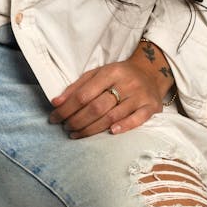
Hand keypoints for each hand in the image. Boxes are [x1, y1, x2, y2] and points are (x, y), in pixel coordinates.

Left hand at [48, 43, 174, 138]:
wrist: (150, 72)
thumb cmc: (119, 75)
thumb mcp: (98, 73)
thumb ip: (78, 86)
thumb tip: (56, 102)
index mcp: (110, 72)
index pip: (84, 93)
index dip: (67, 108)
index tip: (55, 117)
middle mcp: (125, 83)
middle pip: (96, 107)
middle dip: (77, 120)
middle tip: (66, 128)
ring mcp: (139, 96)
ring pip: (112, 116)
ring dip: (92, 129)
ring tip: (77, 134)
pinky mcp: (151, 107)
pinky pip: (137, 120)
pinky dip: (123, 127)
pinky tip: (110, 133)